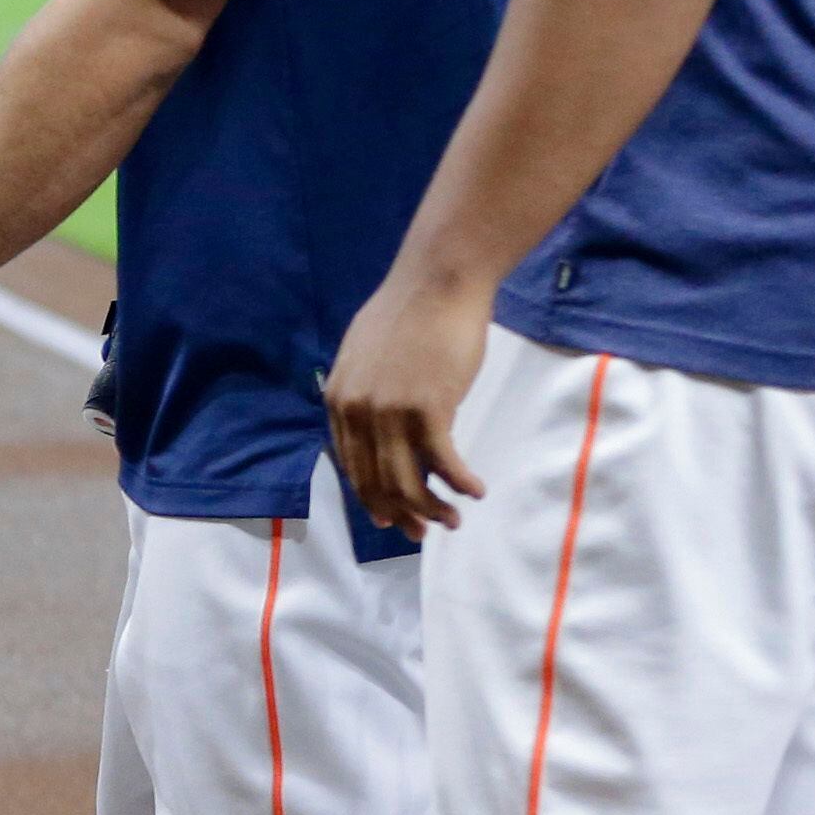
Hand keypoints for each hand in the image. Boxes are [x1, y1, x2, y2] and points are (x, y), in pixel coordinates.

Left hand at [324, 271, 496, 535]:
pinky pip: (444, 463)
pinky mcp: (428, 409)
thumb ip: (363, 390)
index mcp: (338, 398)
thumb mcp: (365, 353)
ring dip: (433, 509)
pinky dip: (460, 484)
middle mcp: (358, 411)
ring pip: (409, 481)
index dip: (372, 498)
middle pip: (377, 481)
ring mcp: (391, 412)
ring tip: (453, 521)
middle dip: (401, 514)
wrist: (438, 281)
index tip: (391, 517)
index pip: (351, 466)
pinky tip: (475, 491)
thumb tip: (375, 424)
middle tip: (423, 533)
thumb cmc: (410, 312)